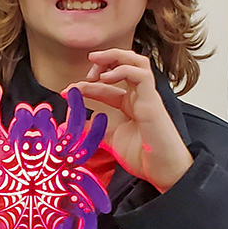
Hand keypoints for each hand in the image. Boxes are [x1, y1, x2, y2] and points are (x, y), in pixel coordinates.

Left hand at [73, 48, 192, 191]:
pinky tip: (105, 77)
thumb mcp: (108, 140)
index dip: (85, 85)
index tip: (66, 93)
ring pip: (138, 62)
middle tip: (86, 71)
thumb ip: (91, 130)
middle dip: (104, 60)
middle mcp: (139, 97)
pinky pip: (142, 75)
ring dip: (115, 56)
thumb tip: (68, 125)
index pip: (106, 86)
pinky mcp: (152, 102)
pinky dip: (122, 70)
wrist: (161, 171)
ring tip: (95, 62)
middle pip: (126, 64)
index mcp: (129, 105)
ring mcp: (147, 97)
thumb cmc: (142, 157)